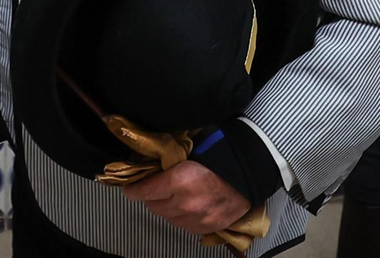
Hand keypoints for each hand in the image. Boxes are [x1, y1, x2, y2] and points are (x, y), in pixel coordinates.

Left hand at [122, 160, 249, 235]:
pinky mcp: (206, 228)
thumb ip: (168, 159)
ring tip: (173, 195)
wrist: (250, 173)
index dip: (134, 188)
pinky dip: (180, 216)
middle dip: (150, 196)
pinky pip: (182, 225)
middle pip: (153, 206)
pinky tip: (187, 204)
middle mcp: (186, 203)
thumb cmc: (220, 157)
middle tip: (154, 186)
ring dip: (165, 207)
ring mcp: (196, 219)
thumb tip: (146, 159)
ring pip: (166, 217)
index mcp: (180, 180)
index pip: (143, 191)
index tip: (128, 186)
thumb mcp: (190, 150)